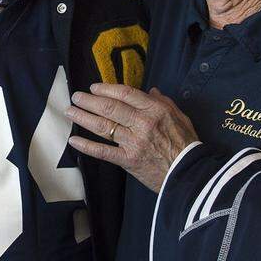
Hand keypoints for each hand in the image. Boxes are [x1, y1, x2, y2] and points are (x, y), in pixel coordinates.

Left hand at [66, 83, 198, 191]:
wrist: (190, 173)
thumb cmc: (186, 144)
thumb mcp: (180, 117)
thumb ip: (163, 102)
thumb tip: (150, 91)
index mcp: (155, 110)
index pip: (125, 93)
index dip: (106, 88)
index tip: (94, 87)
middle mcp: (142, 123)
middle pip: (110, 107)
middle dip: (89, 101)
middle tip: (76, 97)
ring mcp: (134, 142)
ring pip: (103, 126)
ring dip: (83, 117)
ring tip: (70, 111)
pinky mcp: (128, 160)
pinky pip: (103, 152)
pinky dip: (86, 146)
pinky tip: (73, 141)